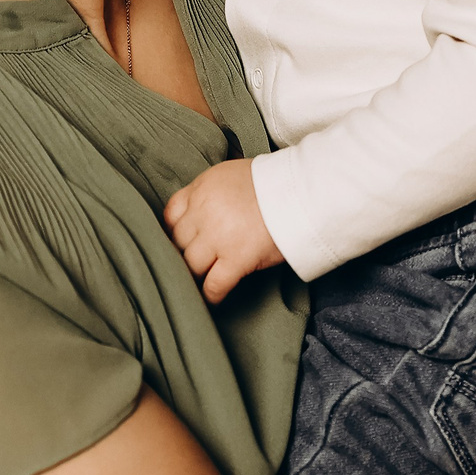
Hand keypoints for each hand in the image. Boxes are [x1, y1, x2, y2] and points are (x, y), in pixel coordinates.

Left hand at [165, 158, 285, 303]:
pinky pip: (214, 285)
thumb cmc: (275, 182)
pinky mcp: (237, 259)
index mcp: (202, 189)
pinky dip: (210, 295)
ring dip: (193, 277)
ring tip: (196, 285)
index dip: (172, 233)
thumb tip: (202, 211)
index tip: (177, 243)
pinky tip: (212, 299)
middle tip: (187, 266)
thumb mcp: (232, 174)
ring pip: (190, 265)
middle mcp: (204, 212)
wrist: (304, 191)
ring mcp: (219, 237)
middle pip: (177, 242)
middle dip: (180, 255)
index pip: (171, 215)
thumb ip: (212, 192)